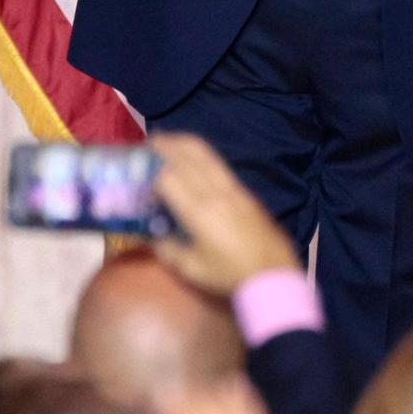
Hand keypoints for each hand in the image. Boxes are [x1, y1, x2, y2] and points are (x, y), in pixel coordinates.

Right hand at [150, 132, 298, 296]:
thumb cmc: (228, 274)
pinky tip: (194, 155)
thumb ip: (165, 248)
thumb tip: (147, 234)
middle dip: (166, 146)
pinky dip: (202, 152)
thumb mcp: (190, 268)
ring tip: (170, 139)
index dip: (153, 172)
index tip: (141, 171)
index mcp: (198, 212)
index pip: (169, 178)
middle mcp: (214, 192)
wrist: (271, 272)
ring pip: (205, 154)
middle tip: (150, 141)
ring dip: (185, 143)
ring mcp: (231, 187)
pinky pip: (218, 162)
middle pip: (187, 157)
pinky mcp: (243, 189)